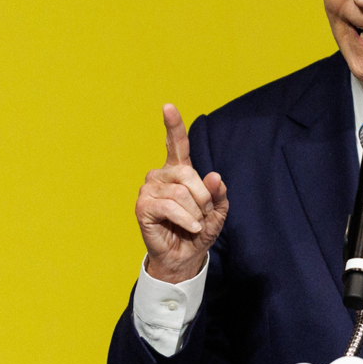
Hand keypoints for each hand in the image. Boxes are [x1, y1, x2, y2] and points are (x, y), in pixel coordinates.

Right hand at [135, 104, 228, 283]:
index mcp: (179, 171)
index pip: (176, 144)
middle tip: (203, 215)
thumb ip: (219, 193)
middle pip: (189, 174)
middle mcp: (161, 175)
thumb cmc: (199, 231)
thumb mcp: (217, 211)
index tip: (168, 106)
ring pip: (181, 193)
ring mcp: (149, 190)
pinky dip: (186, 219)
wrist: (185, 256)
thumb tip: (215, 176)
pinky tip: (190, 228)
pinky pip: (171, 207)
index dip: (173, 125)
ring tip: (194, 224)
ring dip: (195, 213)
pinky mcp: (143, 206)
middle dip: (204, 197)